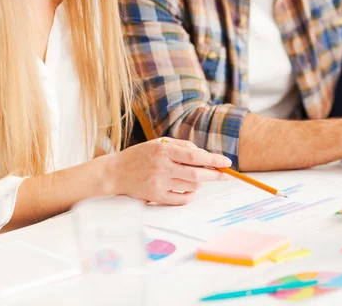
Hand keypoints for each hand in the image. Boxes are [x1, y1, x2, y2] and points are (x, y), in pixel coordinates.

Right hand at [107, 138, 231, 204]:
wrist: (115, 172)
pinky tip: (188, 188)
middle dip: (215, 175)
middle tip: (225, 175)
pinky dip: (191, 194)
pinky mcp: (156, 197)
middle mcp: (162, 167)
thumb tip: (205, 154)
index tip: (226, 162)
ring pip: (192, 187)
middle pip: (197, 174)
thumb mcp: (159, 143)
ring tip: (198, 178)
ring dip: (201, 183)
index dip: (214, 159)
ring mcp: (159, 183)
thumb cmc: (140, 155)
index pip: (195, 156)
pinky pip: (182, 199)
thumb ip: (182, 146)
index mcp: (164, 150)